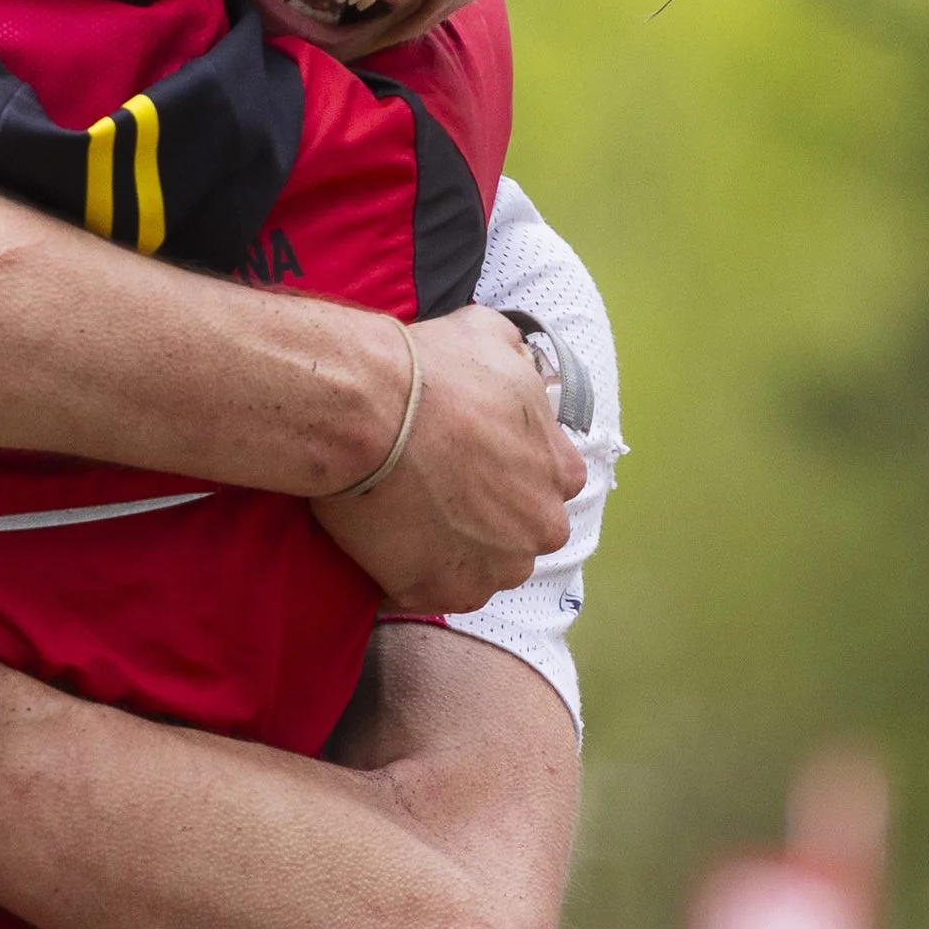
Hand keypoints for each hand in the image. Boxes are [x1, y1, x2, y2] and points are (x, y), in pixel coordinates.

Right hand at [313, 307, 582, 613]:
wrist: (366, 410)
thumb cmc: (431, 369)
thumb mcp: (489, 335)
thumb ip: (515, 356)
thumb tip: (516, 358)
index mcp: (561, 472)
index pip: (547, 480)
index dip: (505, 469)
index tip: (468, 457)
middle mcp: (541, 528)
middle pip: (517, 532)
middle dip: (485, 518)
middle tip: (433, 488)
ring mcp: (493, 569)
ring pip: (479, 568)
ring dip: (451, 551)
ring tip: (404, 516)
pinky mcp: (441, 593)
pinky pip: (430, 591)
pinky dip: (409, 573)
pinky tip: (383, 539)